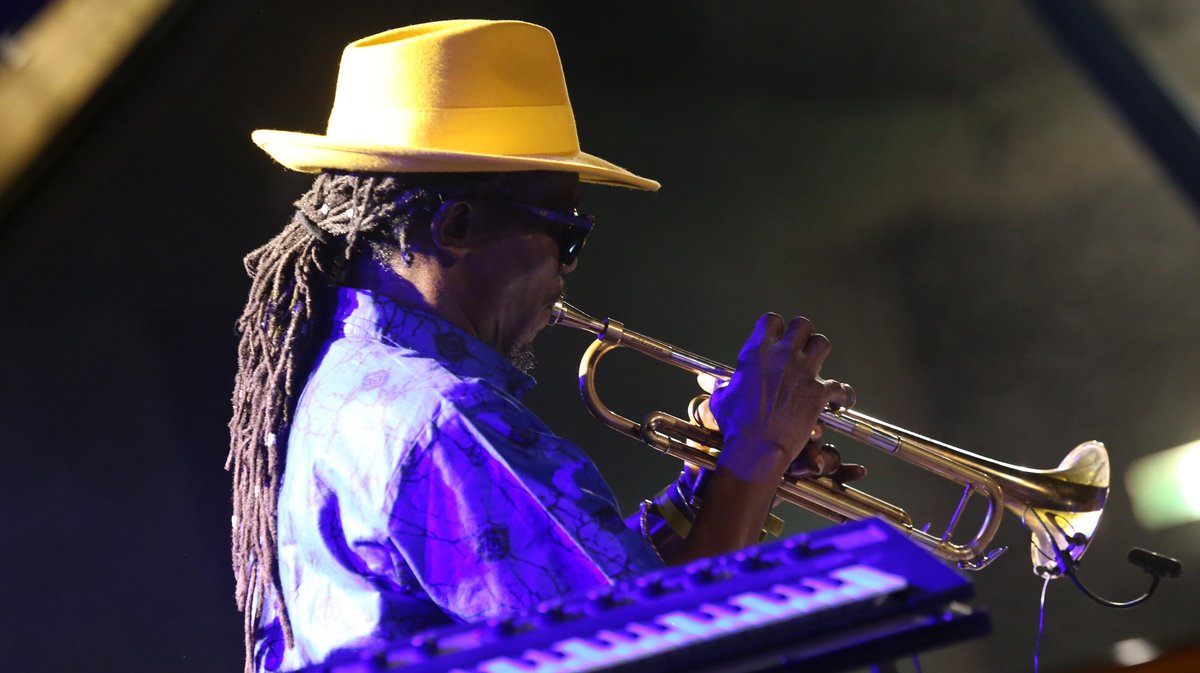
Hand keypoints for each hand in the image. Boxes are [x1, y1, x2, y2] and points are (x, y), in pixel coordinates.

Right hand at [707, 313, 853, 482]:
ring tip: (815, 366)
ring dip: (819, 353)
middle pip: (802, 325)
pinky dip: (839, 394)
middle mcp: (782, 355)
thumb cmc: (736, 425)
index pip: (771, 320)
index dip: (775, 328)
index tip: (774, 340)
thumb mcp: (722, 400)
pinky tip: (836, 401)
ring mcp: (804, 372)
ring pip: (822, 343)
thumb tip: (712, 384)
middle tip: (798, 349)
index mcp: (756, 353)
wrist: (758, 447)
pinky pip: (839, 386)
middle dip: (802, 334)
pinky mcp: (819, 392)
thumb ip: (721, 387)